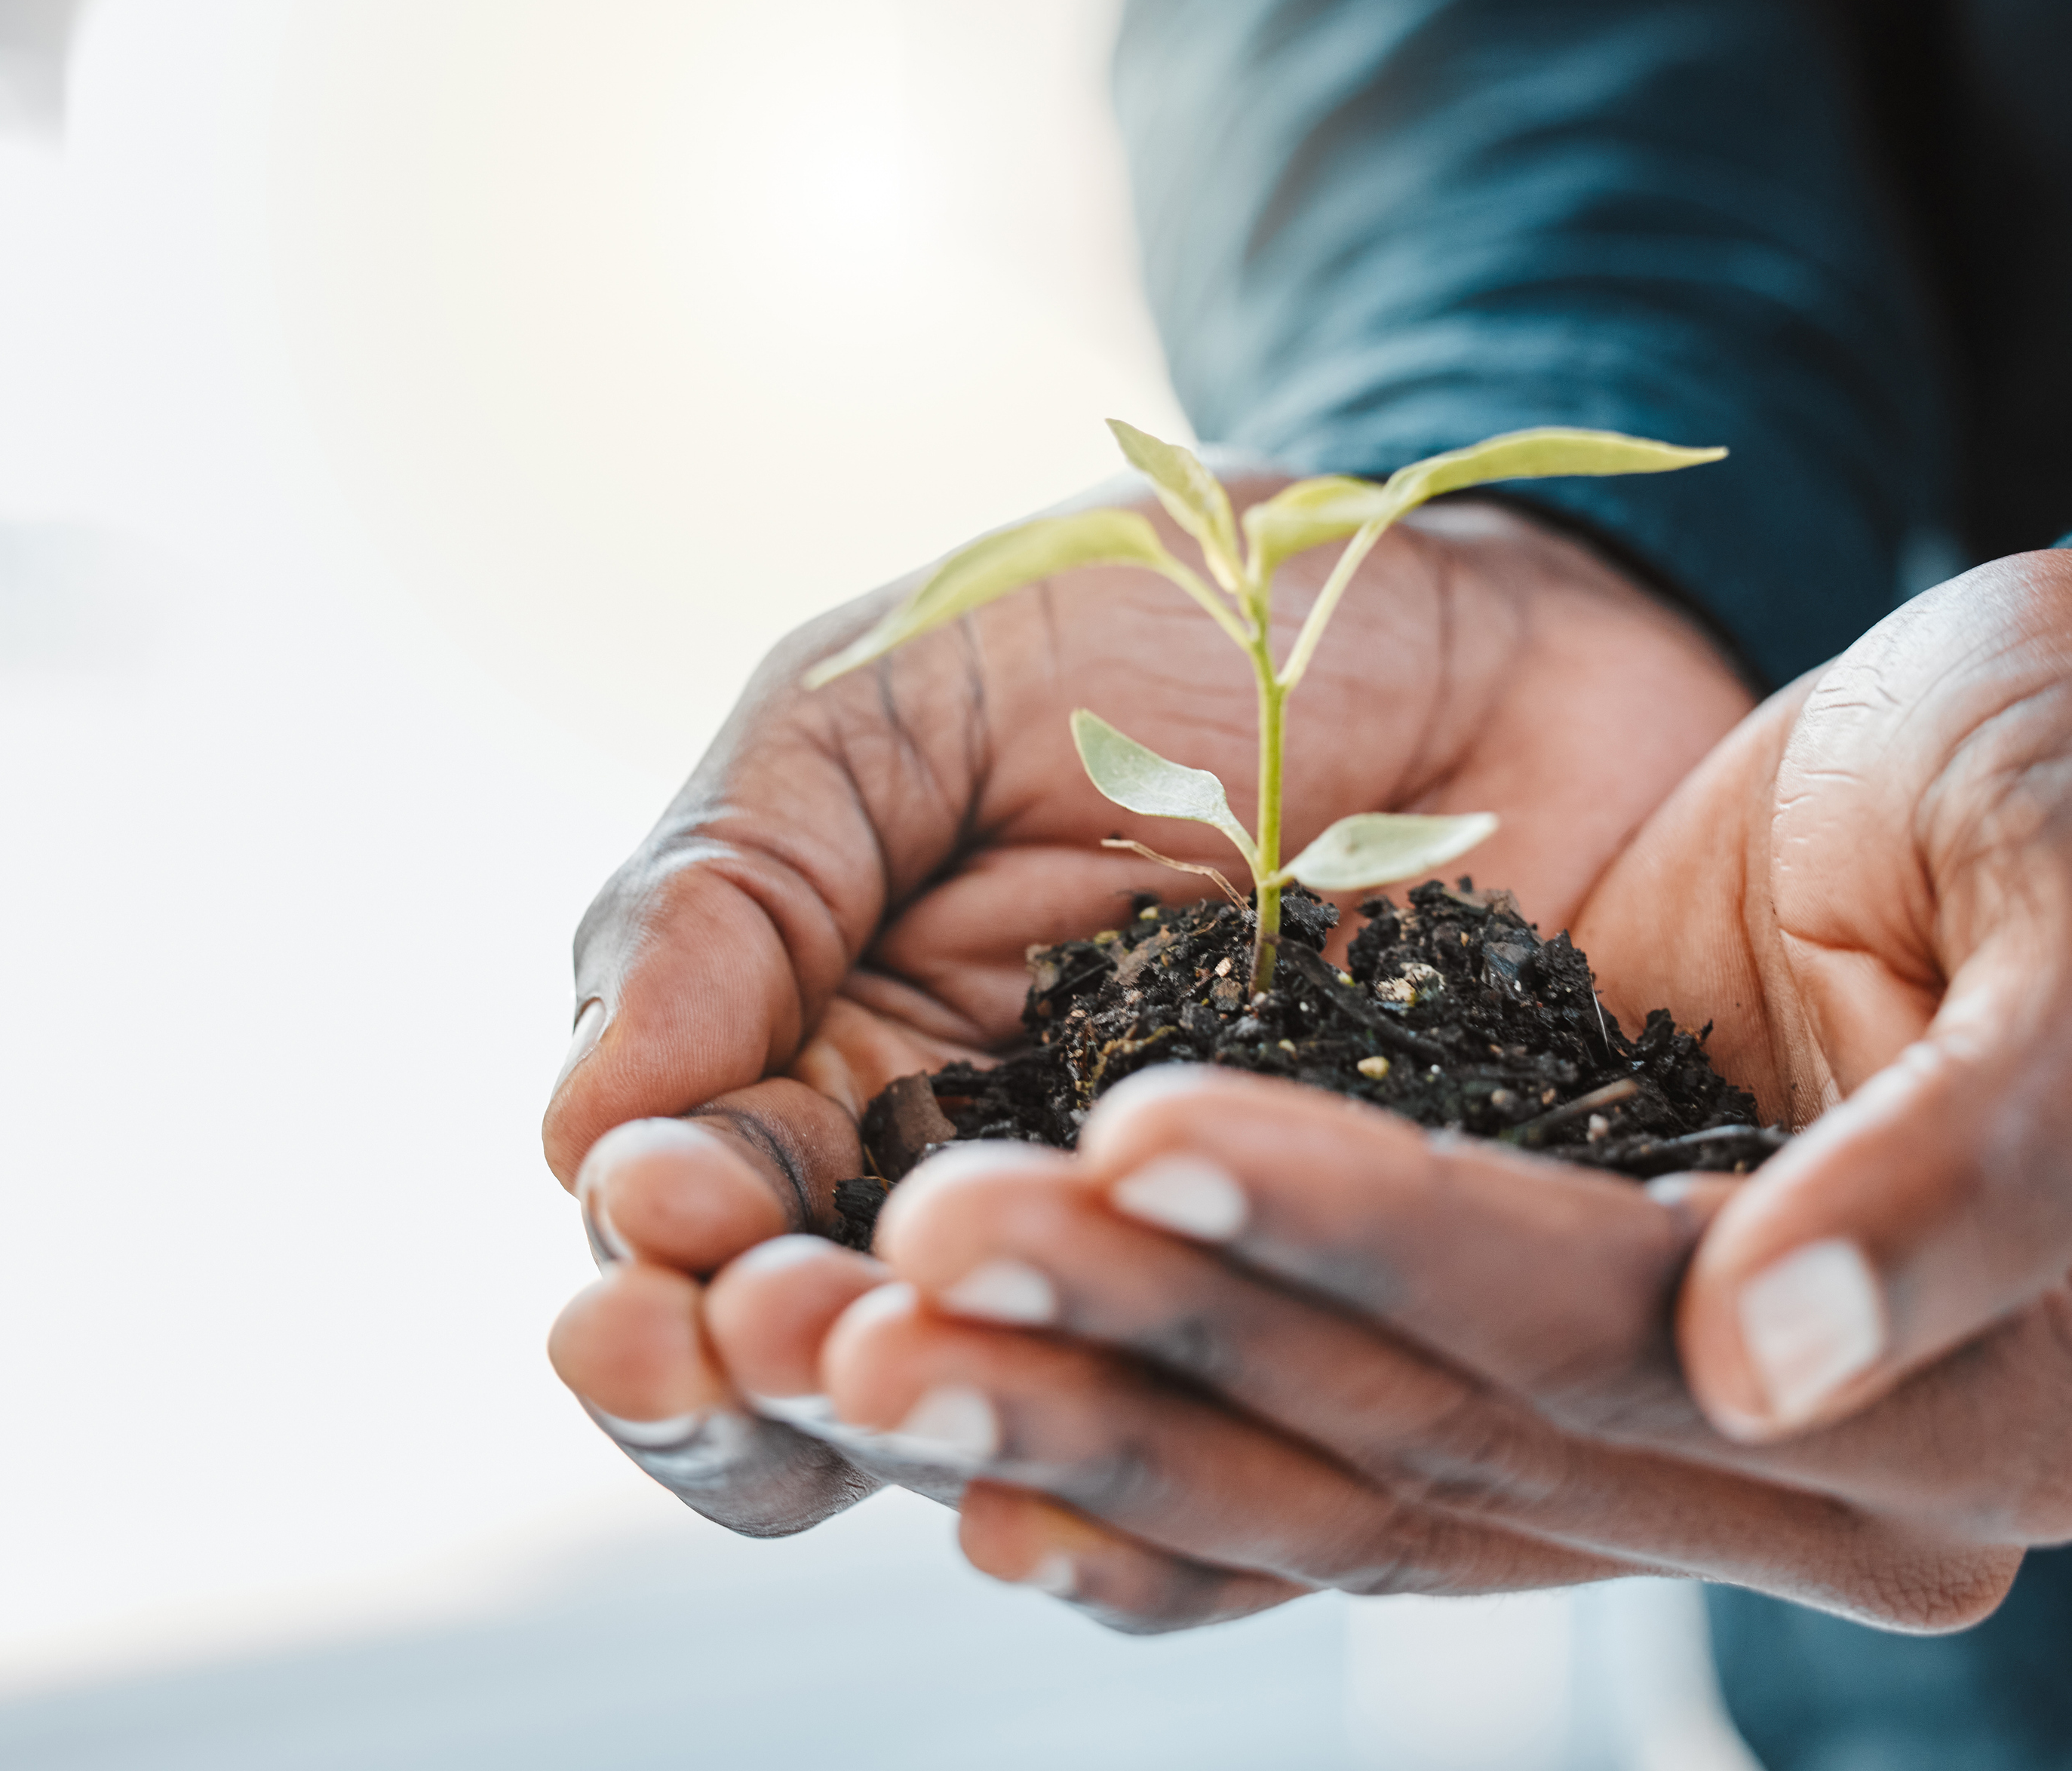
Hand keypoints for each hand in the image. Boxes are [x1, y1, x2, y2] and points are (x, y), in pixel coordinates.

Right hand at [542, 475, 1756, 1532]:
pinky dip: (1187, 1452)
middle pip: (821, 1380)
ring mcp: (1165, 1265)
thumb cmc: (1173, 621)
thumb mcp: (910, 698)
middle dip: (755, 1379)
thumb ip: (740, 883)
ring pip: (1015, 1429)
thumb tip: (576, 1128)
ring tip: (914, 1361)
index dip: (652, 1259)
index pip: (692, 1235)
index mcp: (836, 1066)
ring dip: (939, 1419)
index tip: (657, 1224)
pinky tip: (1151, 1402)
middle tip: (763, 1331)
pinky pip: (1248, 1416)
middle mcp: (983, 1206)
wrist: (1495, 619)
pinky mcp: (1340, 1297)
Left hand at [695, 548, 2071, 1621]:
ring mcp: (1700, 1455)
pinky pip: (1359, 1465)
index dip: (1367, 1239)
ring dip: (1107, 1402)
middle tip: (907, 1244)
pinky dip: (1170, 1453)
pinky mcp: (1587, 1380)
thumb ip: (1987, 1145)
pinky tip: (976, 1441)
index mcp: (2003, 1400)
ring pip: (1361, 1480)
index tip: (1132, 1124)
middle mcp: (1839, 1476)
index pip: (1614, 1335)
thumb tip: (1760, 1349)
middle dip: (1164, 1337)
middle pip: (1446, 1440)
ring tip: (866, 1317)